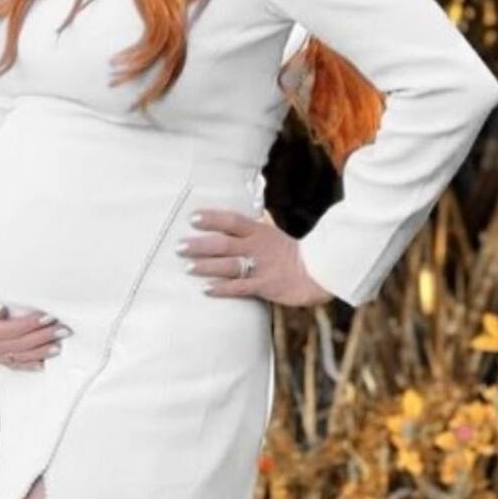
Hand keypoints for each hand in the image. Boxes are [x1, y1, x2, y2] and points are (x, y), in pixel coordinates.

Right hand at [0, 285, 73, 368]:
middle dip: (40, 337)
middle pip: (15, 344)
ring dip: (40, 351)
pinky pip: (13, 364)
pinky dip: (29, 365)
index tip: (45, 316)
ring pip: (17, 356)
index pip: (4, 329)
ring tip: (59, 344)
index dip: (26, 325)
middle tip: (61, 329)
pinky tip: (43, 363)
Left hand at [177, 207, 334, 307]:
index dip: (212, 218)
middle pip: (223, 243)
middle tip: (179, 246)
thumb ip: (261, 222)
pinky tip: (206, 290)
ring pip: (228, 265)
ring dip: (206, 266)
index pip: (231, 220)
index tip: (192, 218)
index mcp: (259, 231)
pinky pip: (240, 287)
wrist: (318, 272)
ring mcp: (260, 267)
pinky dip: (222, 289)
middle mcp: (257, 247)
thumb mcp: (275, 232)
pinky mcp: (265, 286)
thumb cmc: (293, 251)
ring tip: (187, 267)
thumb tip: (256, 209)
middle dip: (200, 245)